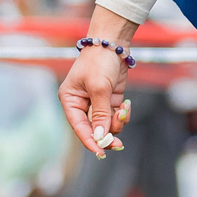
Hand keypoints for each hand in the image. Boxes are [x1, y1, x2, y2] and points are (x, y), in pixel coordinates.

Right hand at [59, 7, 135, 156]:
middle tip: (119, 145)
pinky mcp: (110, 99)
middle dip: (107, 135)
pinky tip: (126, 105)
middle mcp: (81, 104)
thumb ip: (101, 114)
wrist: (113, 43)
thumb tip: (102, 137)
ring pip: (107, 125)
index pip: (79, 127)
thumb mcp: (99, 87)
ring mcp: (97, 102)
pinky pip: (116, 116)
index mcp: (70, 101)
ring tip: (123, 111)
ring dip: (117, 123)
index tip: (100, 153)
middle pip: (93, 129)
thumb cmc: (99, 61)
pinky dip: (122, 114)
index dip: (89, 141)